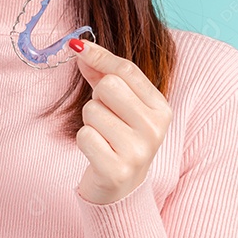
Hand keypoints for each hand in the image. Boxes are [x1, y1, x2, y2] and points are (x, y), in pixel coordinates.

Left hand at [70, 38, 172, 204]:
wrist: (121, 190)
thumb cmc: (119, 138)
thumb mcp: (120, 104)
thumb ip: (103, 73)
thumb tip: (79, 47)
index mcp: (160, 108)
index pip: (126, 70)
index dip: (99, 55)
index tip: (76, 48)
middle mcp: (155, 129)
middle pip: (109, 86)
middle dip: (97, 98)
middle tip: (105, 117)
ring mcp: (138, 151)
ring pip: (92, 111)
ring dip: (89, 122)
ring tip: (103, 137)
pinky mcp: (117, 170)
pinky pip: (84, 136)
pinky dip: (84, 141)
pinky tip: (98, 153)